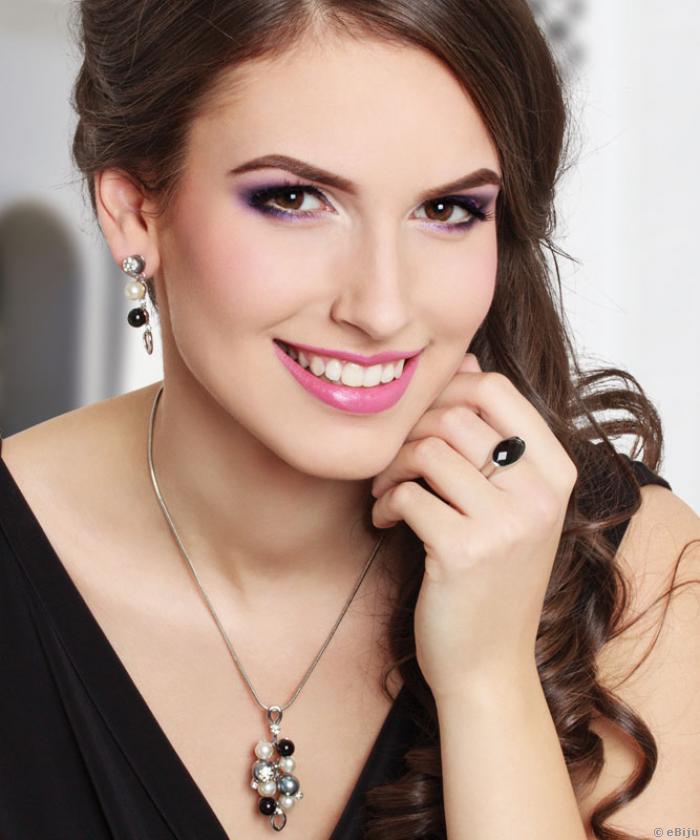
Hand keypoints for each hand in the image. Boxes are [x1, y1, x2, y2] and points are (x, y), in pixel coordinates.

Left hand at [370, 353, 577, 699]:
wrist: (488, 663)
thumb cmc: (492, 576)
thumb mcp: (508, 502)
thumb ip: (493, 434)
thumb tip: (468, 360)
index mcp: (557, 471)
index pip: (496, 389)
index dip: (446, 390)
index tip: (419, 420)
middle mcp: (540, 493)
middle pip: (455, 414)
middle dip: (408, 431)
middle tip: (392, 461)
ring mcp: (506, 523)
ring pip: (427, 450)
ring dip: (391, 467)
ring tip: (385, 492)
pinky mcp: (464, 551)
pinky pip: (408, 494)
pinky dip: (384, 503)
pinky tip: (384, 522)